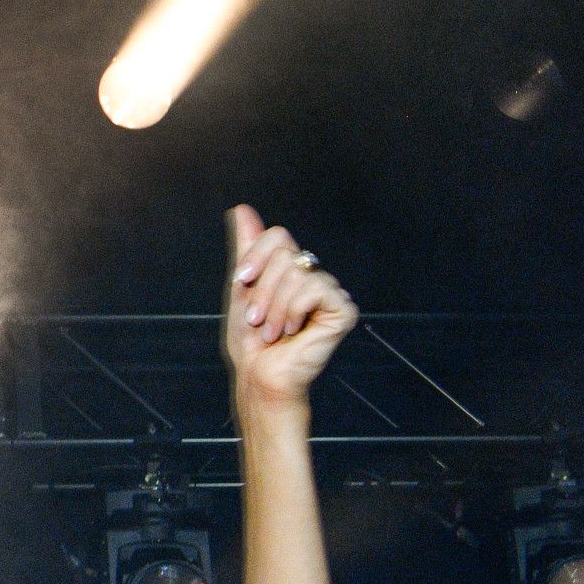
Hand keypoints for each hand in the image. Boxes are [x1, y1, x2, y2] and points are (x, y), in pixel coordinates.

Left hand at [225, 205, 356, 406]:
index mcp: (291, 269)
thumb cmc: (250, 340)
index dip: (256, 256)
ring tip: (272, 331)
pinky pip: (316, 287)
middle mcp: (314, 276)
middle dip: (262, 290)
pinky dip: (295, 310)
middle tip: (257, 320)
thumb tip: (241, 208)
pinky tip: (293, 330)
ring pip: (298, 272)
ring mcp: (330, 292)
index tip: (241, 282)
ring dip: (274, 306)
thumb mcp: (242, 287)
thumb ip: (247, 249)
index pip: (278, 235)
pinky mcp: (343, 309)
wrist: (259, 374)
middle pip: (286, 254)